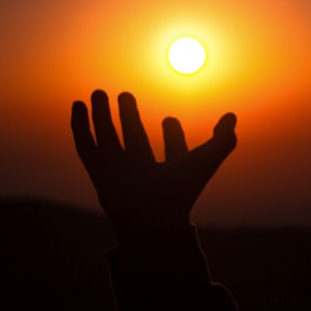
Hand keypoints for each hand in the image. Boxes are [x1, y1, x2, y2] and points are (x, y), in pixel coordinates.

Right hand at [71, 90, 236, 235]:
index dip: (173, 134)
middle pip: (135, 139)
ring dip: (102, 116)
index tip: (170, 119)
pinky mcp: (98, 173)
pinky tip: (78, 106)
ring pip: (108, 138)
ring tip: (98, 93)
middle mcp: (144, 170)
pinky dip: (81, 126)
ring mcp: (119, 171)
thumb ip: (225, 138)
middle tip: (125, 95)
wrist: (152, 217)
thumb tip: (232, 116)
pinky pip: (86, 146)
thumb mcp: (208, 158)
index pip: (172, 149)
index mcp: (172, 169)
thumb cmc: (183, 189)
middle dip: (129, 117)